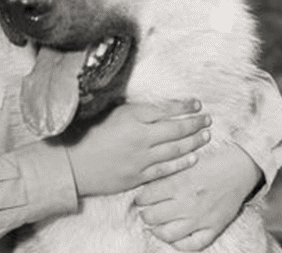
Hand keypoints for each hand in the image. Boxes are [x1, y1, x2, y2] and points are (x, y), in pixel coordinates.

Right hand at [67, 99, 210, 196]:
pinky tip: (193, 158)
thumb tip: (158, 107)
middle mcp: (139, 137)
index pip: (165, 109)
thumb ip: (135, 111)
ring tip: (206, 137)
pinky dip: (181, 163)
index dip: (184, 107)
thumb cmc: (88, 135)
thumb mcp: (111, 114)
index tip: (197, 104)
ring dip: (193, 142)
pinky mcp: (138, 176)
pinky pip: (166, 170)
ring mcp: (140, 159)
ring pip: (175, 149)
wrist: (73, 165)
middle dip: (195, 124)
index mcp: (131, 117)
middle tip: (207, 120)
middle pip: (176, 129)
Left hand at [134, 142, 262, 250]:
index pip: (146, 197)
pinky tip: (175, 237)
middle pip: (152, 217)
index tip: (141, 199)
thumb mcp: (185, 162)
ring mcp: (200, 218)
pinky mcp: (213, 227)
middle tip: (146, 211)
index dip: (140, 198)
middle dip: (145, 214)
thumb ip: (167, 174)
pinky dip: (180, 244)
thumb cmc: (212, 162)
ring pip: (168, 234)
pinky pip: (192, 245)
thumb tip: (146, 186)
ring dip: (157, 230)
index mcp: (178, 183)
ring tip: (156, 225)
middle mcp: (186, 203)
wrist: (240, 168)